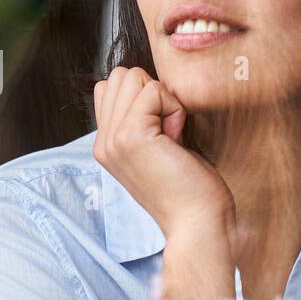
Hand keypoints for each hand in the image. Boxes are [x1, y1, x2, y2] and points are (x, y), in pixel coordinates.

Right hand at [93, 67, 234, 240]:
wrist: (197, 224)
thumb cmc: (191, 189)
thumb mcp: (158, 148)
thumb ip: (144, 120)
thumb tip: (149, 85)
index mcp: (106, 145)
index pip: (111, 86)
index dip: (145, 98)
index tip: (163, 134)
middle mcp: (102, 142)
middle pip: (121, 75)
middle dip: (154, 95)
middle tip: (170, 135)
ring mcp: (112, 139)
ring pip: (134, 77)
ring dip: (164, 100)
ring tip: (173, 138)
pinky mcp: (131, 136)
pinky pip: (154, 90)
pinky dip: (175, 109)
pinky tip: (177, 141)